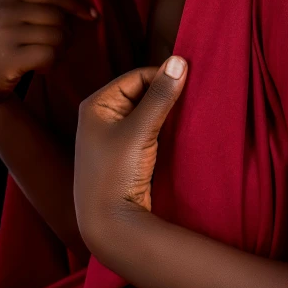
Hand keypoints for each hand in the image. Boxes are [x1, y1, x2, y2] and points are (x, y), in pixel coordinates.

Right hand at [0, 0, 97, 114]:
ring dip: (60, 51)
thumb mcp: (6, 15)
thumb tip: (80, 6)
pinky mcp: (9, 58)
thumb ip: (34, 5)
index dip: (76, 4)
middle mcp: (3, 11)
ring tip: (47, 57)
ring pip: (57, 36)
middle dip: (67, 33)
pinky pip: (50, 55)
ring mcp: (4, 34)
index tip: (92, 15)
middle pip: (58, 16)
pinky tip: (41, 68)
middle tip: (59, 46)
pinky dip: (52, 64)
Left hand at [73, 56, 187, 248]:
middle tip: (191, 98)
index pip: (136, 77)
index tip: (189, 81)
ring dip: (165, 112)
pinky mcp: (123, 154)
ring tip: (185, 115)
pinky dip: (161, 128)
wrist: (108, 227)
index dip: (162, 77)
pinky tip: (176, 134)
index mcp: (96, 104)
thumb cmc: (115, 174)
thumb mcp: (139, 130)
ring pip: (145, 112)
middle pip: (140, 93)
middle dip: (164, 94)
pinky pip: (146, 130)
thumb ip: (160, 95)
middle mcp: (100, 116)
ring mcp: (110, 136)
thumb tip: (179, 61)